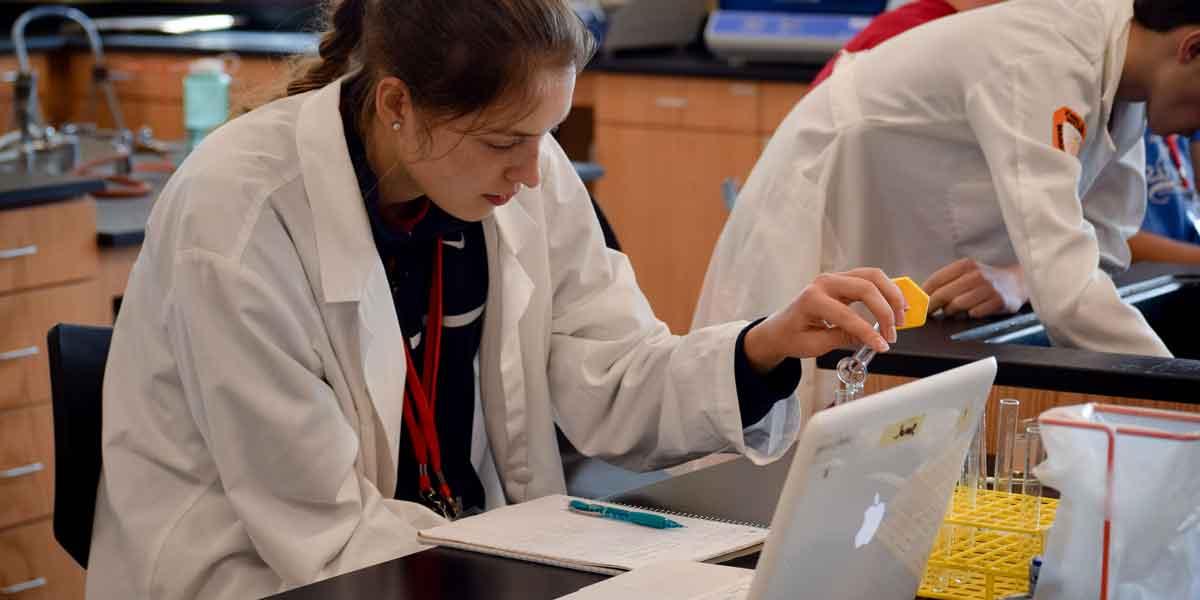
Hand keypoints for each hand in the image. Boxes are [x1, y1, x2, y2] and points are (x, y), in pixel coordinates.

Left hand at [743, 268, 905, 372]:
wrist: (779, 329)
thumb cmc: (792, 337)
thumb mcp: (815, 344)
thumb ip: (843, 338)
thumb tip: (872, 339)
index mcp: (812, 299)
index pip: (847, 315)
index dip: (869, 332)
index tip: (883, 346)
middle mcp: (824, 282)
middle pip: (866, 287)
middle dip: (885, 311)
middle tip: (893, 333)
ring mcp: (834, 278)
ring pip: (873, 276)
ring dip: (891, 296)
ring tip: (901, 318)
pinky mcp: (843, 280)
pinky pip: (870, 278)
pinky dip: (886, 290)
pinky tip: (896, 305)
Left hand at [923, 258, 1027, 317]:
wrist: (1016, 282)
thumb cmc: (985, 280)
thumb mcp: (967, 273)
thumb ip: (947, 281)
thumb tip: (923, 295)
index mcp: (965, 265)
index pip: (937, 279)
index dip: (923, 293)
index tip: (917, 303)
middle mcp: (977, 274)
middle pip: (944, 294)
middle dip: (932, 305)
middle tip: (928, 313)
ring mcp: (988, 288)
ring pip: (957, 305)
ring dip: (951, 312)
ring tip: (953, 311)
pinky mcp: (998, 301)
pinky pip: (974, 313)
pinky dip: (970, 315)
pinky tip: (972, 311)